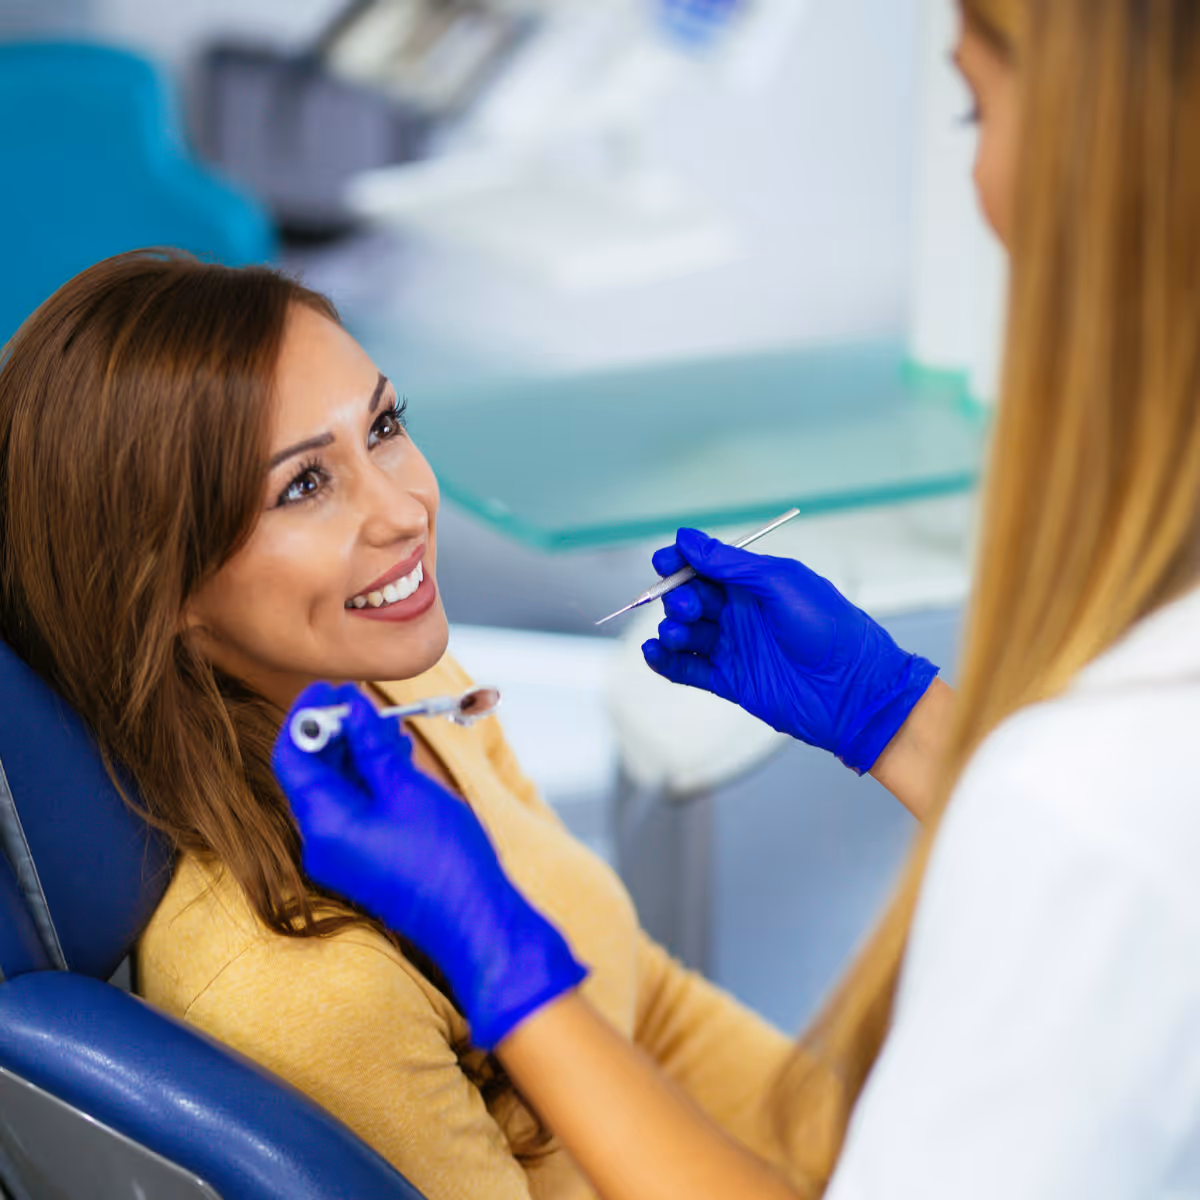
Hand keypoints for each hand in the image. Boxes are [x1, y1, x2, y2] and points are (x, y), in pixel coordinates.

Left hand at [272, 682, 586, 1048]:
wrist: (474, 922)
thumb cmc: (445, 859)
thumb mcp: (408, 789)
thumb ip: (371, 746)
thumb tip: (349, 707)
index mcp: (324, 823)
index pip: (291, 756)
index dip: (305, 715)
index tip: (328, 686)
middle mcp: (321, 842)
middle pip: (311, 772)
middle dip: (334, 731)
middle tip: (362, 698)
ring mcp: (341, 855)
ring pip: (335, 789)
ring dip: (356, 752)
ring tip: (388, 723)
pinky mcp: (362, 861)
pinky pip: (353, 809)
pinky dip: (368, 779)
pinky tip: (396, 757)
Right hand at [641, 530, 938, 773]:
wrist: (855, 691)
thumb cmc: (830, 629)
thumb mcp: (781, 583)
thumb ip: (731, 563)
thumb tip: (687, 539)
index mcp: (756, 583)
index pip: (706, 566)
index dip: (681, 561)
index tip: (664, 562)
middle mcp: (742, 613)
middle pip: (691, 598)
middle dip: (679, 597)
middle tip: (689, 606)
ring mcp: (735, 648)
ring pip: (686, 632)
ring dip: (672, 628)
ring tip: (678, 632)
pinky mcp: (730, 682)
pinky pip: (688, 668)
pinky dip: (665, 661)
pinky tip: (654, 652)